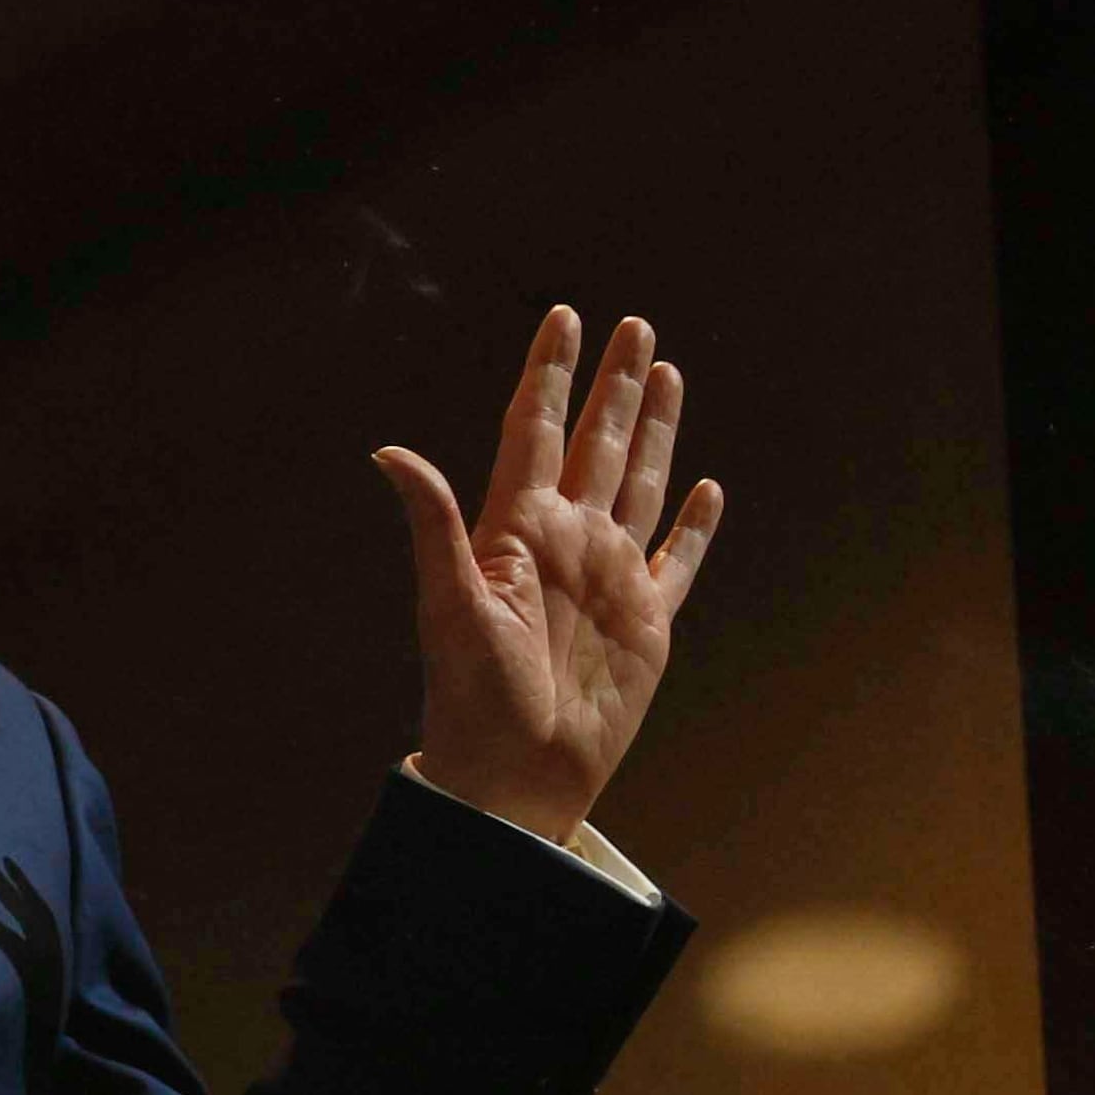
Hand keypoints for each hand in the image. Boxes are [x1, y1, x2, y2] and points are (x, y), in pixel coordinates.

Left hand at [374, 308, 722, 843]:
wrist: (514, 777)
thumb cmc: (471, 698)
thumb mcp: (449, 606)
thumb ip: (433, 525)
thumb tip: (387, 452)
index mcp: (520, 528)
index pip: (537, 430)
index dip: (551, 374)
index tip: (564, 318)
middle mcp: (569, 541)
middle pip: (599, 443)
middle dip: (617, 385)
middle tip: (636, 326)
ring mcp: (611, 577)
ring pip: (641, 484)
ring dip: (656, 431)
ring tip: (669, 375)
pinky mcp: (647, 622)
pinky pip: (678, 560)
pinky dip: (696, 525)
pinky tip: (708, 487)